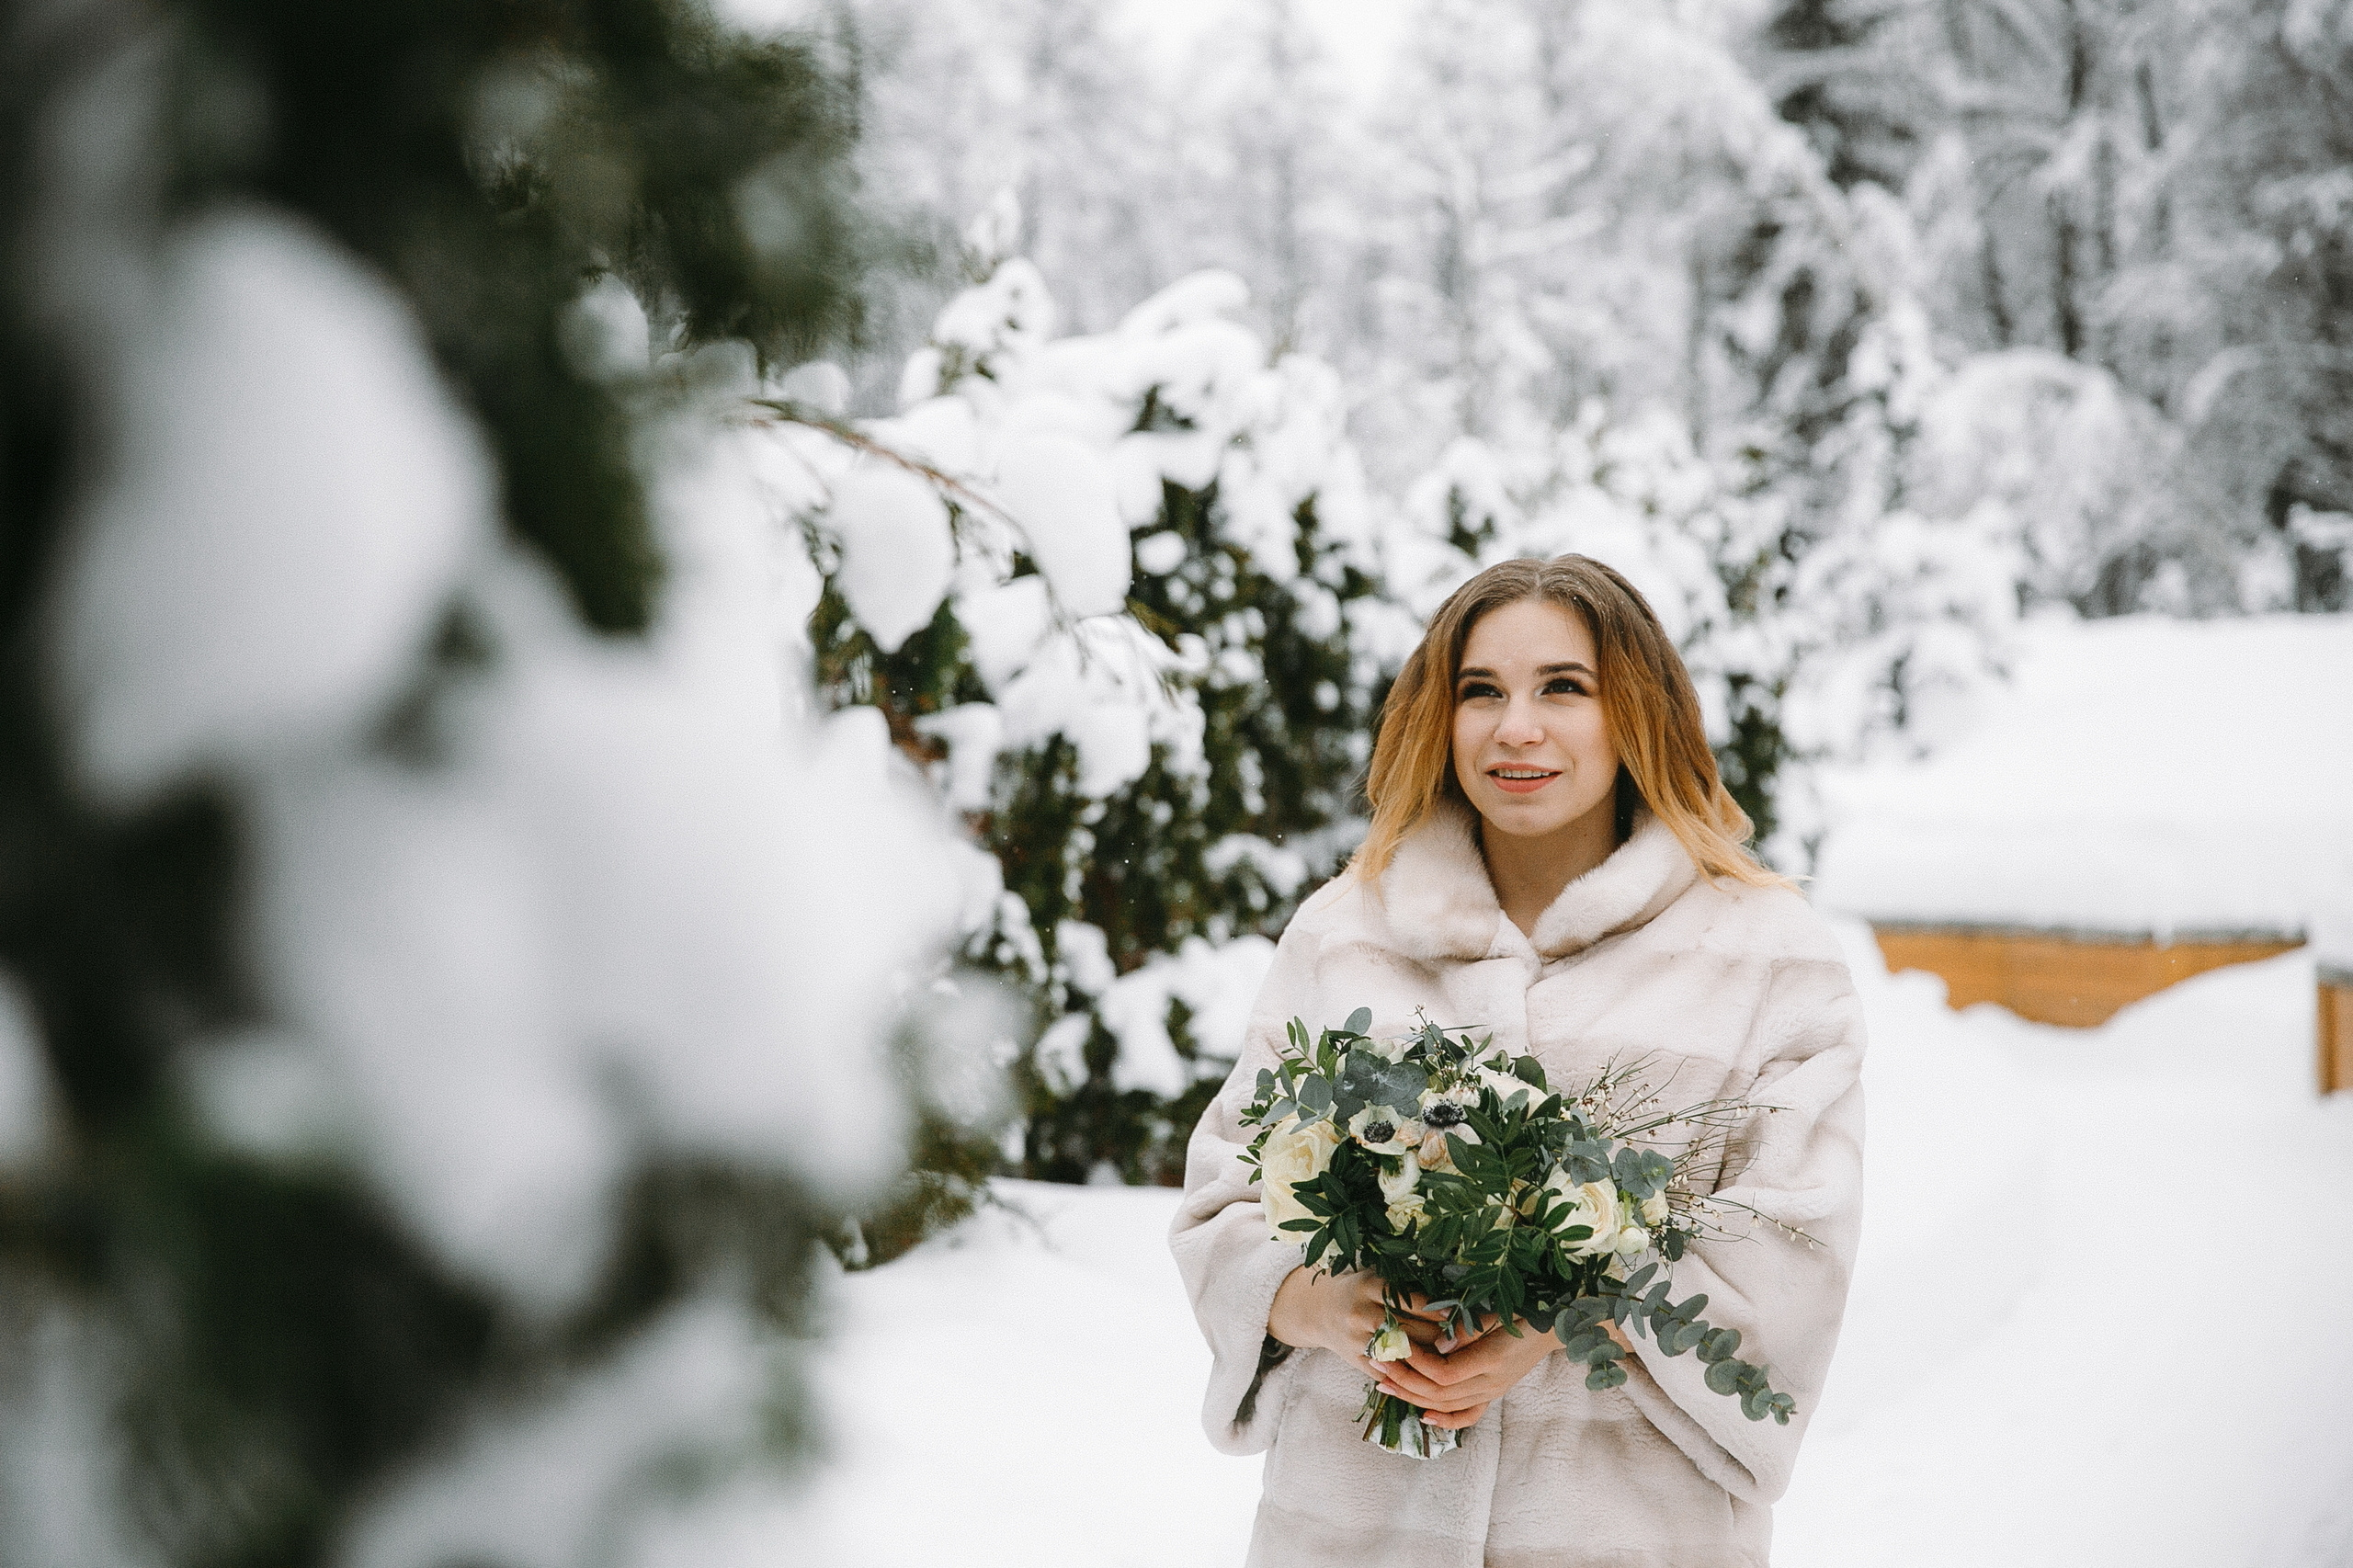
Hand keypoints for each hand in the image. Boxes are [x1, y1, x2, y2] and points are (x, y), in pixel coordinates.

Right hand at [1267, 1267, 1449, 1362]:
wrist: (1317, 1310)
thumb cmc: (1359, 1289)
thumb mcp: (1377, 1277)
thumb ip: (1406, 1283)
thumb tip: (1454, 1290)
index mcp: (1371, 1286)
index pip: (1413, 1302)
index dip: (1440, 1311)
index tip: (1464, 1316)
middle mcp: (1362, 1312)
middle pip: (1410, 1329)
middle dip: (1441, 1339)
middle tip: (1471, 1343)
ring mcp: (1357, 1339)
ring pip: (1401, 1355)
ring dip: (1430, 1360)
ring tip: (1458, 1361)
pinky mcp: (1355, 1360)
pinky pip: (1388, 1372)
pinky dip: (1410, 1377)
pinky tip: (1433, 1377)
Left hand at [1372, 1316, 1634, 1430]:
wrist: (1557, 1324)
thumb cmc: (1526, 1309)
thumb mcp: (1499, 1310)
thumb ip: (1470, 1327)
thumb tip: (1439, 1344)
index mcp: (1491, 1359)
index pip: (1443, 1373)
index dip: (1415, 1365)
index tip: (1393, 1348)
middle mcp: (1491, 1382)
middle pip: (1439, 1394)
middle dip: (1404, 1381)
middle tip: (1376, 1365)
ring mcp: (1492, 1390)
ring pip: (1446, 1405)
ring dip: (1413, 1396)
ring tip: (1385, 1383)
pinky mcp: (1493, 1392)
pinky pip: (1468, 1414)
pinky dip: (1445, 1420)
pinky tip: (1423, 1416)